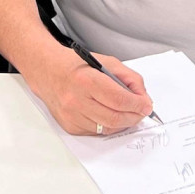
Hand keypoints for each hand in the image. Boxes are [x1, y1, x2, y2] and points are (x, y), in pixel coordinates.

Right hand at [34, 48, 154, 134]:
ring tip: (127, 113)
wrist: (48, 71)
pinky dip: (108, 125)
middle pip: (115, 117)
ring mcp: (72, 116)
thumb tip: (143, 98)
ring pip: (108, 128)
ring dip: (123, 123)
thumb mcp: (105, 62)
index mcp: (86, 80)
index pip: (119, 99)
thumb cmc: (76, 65)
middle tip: (141, 111)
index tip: (147, 105)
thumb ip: (128, 78)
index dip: (137, 104)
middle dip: (134, 116)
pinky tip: (109, 114)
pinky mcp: (70, 126)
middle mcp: (76, 100)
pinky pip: (97, 132)